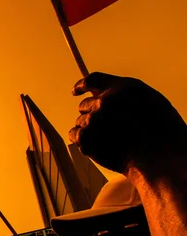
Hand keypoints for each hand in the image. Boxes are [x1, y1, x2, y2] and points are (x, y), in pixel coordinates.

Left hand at [70, 72, 186, 172]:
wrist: (159, 155)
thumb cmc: (161, 133)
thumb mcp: (149, 102)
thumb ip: (124, 97)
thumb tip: (106, 99)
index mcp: (122, 88)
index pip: (93, 80)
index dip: (82, 85)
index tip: (76, 91)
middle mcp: (105, 101)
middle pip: (84, 105)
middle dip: (91, 114)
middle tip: (106, 127)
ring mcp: (93, 119)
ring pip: (80, 121)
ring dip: (90, 130)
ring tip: (109, 139)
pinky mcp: (85, 137)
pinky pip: (74, 134)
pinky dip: (83, 141)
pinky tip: (98, 146)